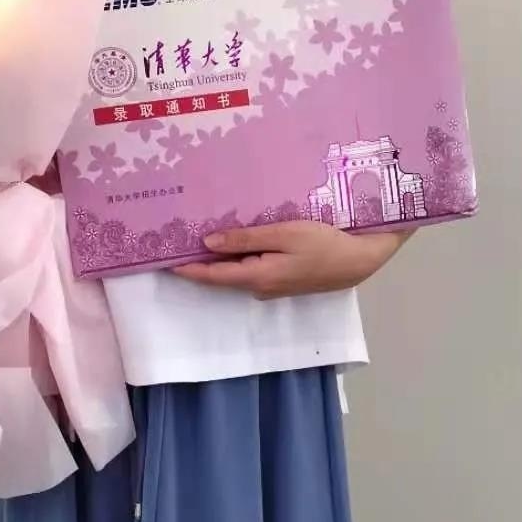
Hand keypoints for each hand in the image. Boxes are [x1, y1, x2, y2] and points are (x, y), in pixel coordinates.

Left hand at [173, 221, 410, 299]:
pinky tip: (237, 241)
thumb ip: (246, 239)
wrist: (359, 259)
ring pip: (238, 272)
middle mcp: (260, 287)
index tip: (161, 259)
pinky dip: (239, 257)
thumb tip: (209, 242)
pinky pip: (253, 269)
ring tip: (199, 236)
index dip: (187, 268)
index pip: (212, 276)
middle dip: (199, 262)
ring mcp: (273, 286)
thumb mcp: (283, 234)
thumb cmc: (322, 243)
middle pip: (222, 276)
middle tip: (176, 241)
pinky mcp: (284, 280)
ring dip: (220, 258)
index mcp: (256, 277)